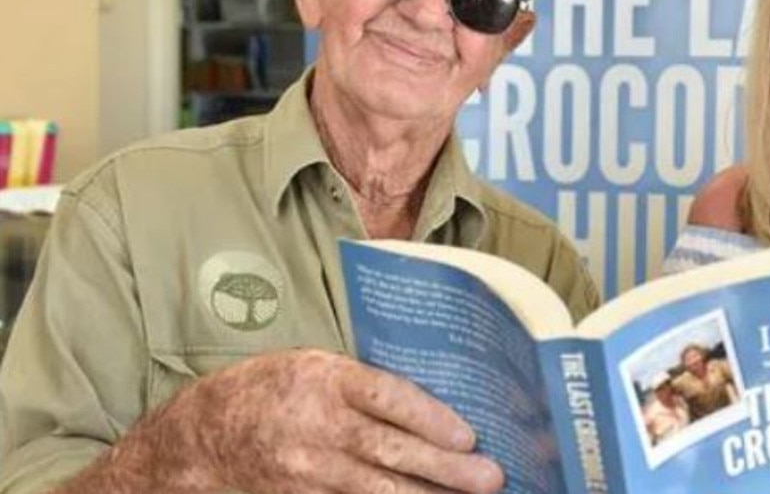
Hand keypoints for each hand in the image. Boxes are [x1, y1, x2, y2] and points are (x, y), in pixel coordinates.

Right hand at [173, 349, 502, 493]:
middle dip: (446, 468)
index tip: (469, 436)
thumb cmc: (271, 389)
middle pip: (390, 451)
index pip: (386, 397)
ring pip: (377, 490)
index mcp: (325, 379)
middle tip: (491, 478)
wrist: (202, 437)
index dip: (431, 418)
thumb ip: (363, 381)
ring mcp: (308, 471)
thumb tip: (432, 400)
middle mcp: (317, 427)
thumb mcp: (313, 365)